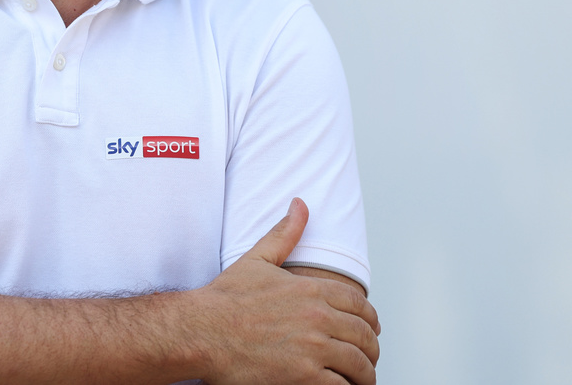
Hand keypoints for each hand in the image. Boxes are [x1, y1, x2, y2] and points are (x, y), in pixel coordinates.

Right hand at [191, 198, 379, 384]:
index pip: (360, 305)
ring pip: (359, 364)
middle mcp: (317, 317)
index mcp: (311, 290)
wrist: (200, 333)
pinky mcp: (303, 378)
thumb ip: (285, 233)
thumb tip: (300, 204)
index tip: (371, 330)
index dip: (370, 320)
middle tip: (367, 359)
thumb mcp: (257, 259)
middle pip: (364, 336)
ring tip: (360, 380)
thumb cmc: (224, 300)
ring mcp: (312, 349)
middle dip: (370, 349)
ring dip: (364, 374)